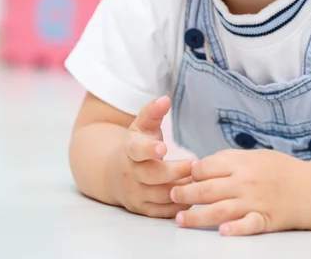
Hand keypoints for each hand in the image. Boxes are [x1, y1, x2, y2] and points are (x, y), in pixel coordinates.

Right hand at [111, 96, 192, 217]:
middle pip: (153, 176)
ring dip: (180, 189)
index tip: (164, 147)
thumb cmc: (136, 144)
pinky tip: (192, 197)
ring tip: (197, 179)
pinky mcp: (142, 208)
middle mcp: (131, 173)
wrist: (114, 173)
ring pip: (159, 195)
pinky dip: (177, 206)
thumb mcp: (141, 126)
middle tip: (194, 164)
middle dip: (175, 171)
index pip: (137, 151)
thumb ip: (152, 112)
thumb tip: (165, 98)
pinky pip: (161, 212)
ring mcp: (136, 193)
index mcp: (129, 150)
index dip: (149, 150)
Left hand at [170, 149, 310, 234]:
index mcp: (242, 163)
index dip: (191, 172)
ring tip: (181, 219)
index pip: (208, 166)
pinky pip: (248, 225)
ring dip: (197, 216)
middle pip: (208, 189)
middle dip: (185, 194)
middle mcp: (246, 182)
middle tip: (170, 197)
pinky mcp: (266, 219)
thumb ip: (231, 159)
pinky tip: (221, 232)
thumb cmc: (282, 170)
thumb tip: (203, 164)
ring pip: (220, 210)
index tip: (181, 177)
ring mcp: (256, 202)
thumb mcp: (256, 156)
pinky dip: (235, 229)